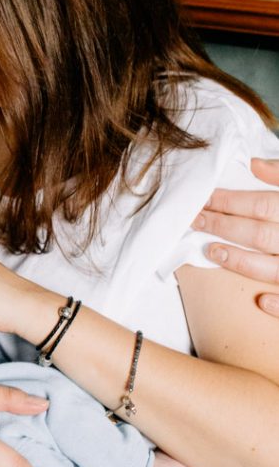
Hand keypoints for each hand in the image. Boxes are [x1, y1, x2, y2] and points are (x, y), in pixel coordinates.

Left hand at [194, 158, 278, 315]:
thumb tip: (254, 164)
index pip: (261, 205)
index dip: (230, 201)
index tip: (203, 198)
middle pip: (260, 234)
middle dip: (223, 226)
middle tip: (195, 220)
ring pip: (272, 267)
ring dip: (240, 262)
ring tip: (211, 252)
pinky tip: (260, 302)